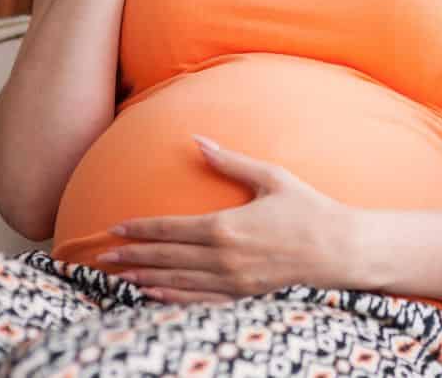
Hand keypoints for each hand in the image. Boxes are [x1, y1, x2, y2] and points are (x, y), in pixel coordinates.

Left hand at [99, 136, 352, 303]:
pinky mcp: (243, 296)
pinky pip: (199, 302)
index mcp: (226, 226)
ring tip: (119, 277)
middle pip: (166, 258)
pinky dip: (172, 299)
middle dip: (132, 257)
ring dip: (146, 279)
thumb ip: (230, 161)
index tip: (115, 228)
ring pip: (177, 282)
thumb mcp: (270, 177)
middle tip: (102, 257)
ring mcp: (232, 282)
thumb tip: (198, 140)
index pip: (170, 229)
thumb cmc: (308, 208)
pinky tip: (154, 296)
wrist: (339, 249)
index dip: (140, 229)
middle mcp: (223, 258)